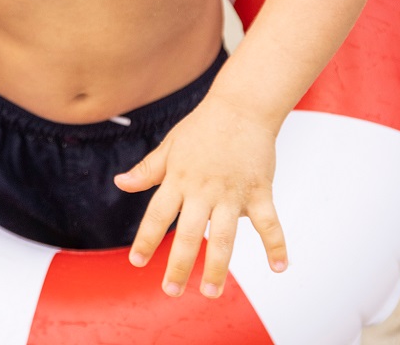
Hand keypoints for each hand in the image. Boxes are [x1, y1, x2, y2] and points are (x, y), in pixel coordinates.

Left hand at [114, 93, 287, 298]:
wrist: (241, 106)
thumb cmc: (202, 127)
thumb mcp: (170, 146)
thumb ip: (148, 169)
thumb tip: (120, 183)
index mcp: (179, 178)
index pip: (157, 214)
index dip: (146, 239)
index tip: (137, 262)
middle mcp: (203, 189)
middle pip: (189, 233)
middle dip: (179, 265)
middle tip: (170, 291)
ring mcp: (232, 192)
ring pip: (224, 236)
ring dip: (218, 267)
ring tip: (211, 292)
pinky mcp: (260, 191)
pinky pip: (269, 223)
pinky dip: (276, 245)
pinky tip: (278, 267)